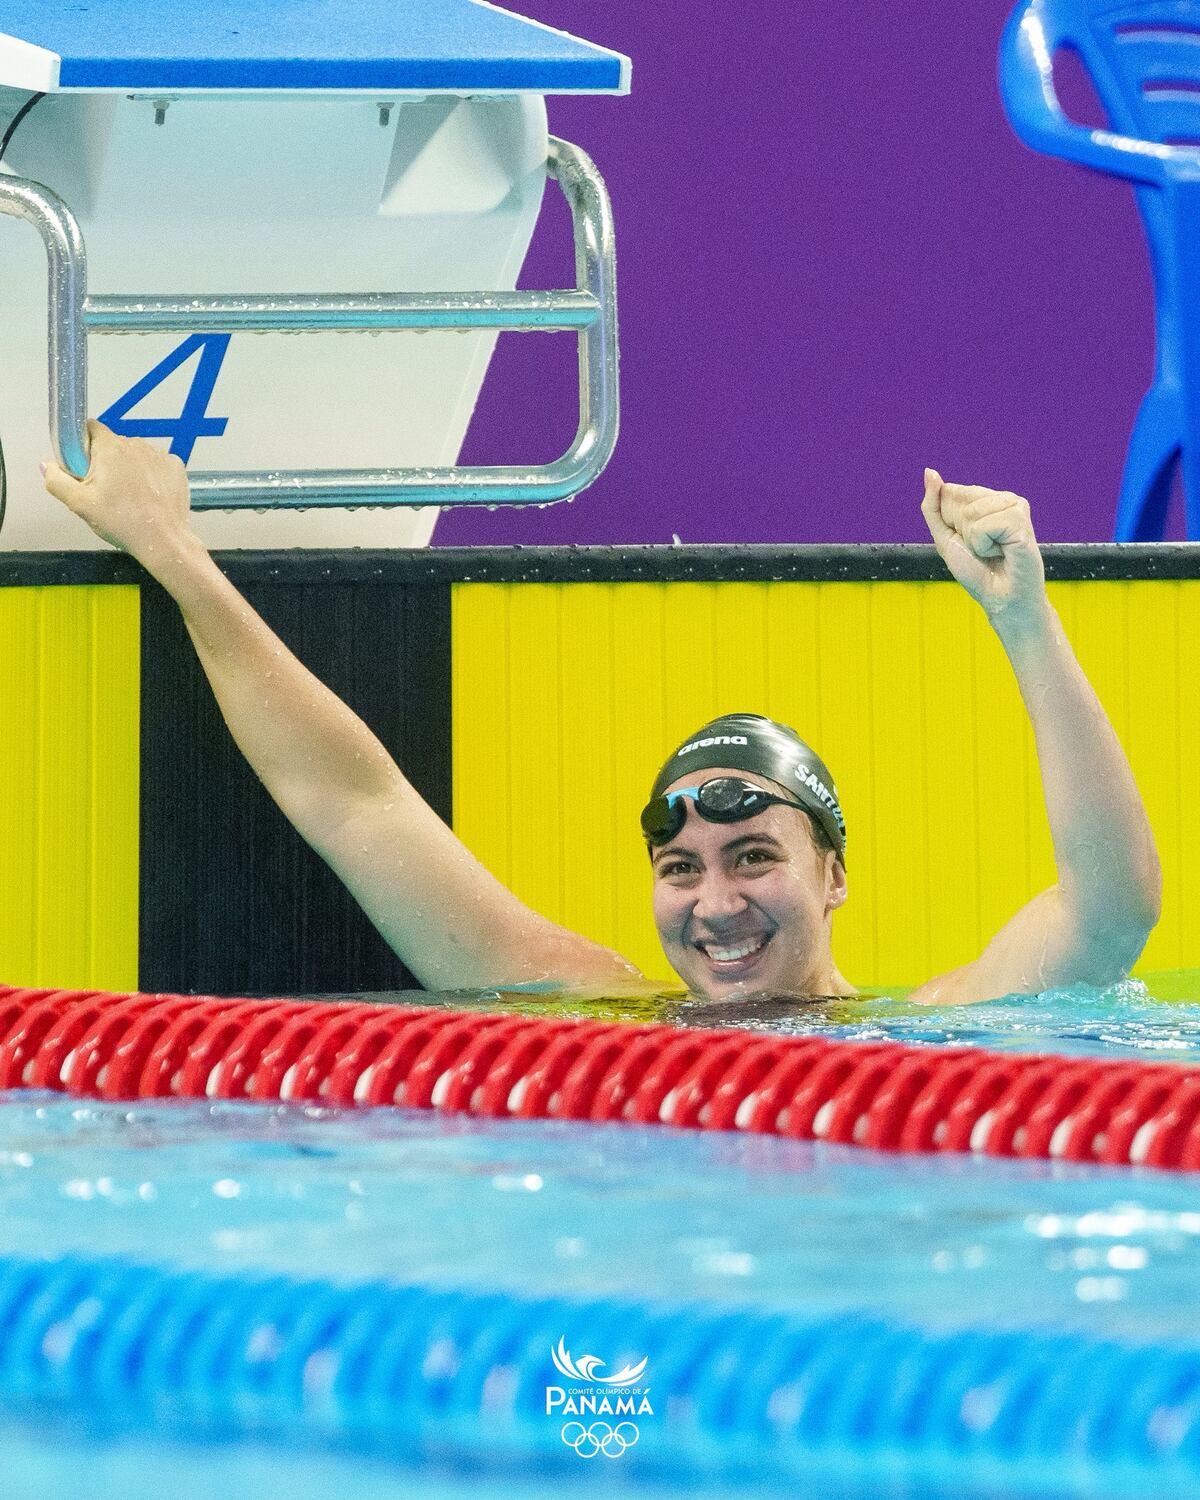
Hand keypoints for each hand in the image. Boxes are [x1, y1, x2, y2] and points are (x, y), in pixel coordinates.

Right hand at [42, 421, 193, 561]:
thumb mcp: (79, 504)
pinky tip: (149, 495)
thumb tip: (48, 466)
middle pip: (113, 444)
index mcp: (111, 447)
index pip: (91, 428)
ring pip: (136, 454)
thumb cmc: (122, 522)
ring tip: (130, 497)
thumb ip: (57, 481)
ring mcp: (159, 454)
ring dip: (129, 468)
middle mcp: (136, 444)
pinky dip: (151, 475)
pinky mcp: (175, 466)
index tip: (83, 466)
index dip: (83, 446)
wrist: (163, 540)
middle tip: (105, 490)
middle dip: (106, 461)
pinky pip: (156, 464)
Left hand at [920, 468, 1045, 624]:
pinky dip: (984, 545)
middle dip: (963, 530)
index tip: (969, 541)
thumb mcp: (945, 536)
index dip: (952, 522)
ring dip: (975, 540)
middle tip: (983, 549)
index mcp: (988, 498)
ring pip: (973, 512)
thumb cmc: (976, 570)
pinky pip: (984, 525)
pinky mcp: (1022, 520)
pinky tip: (1002, 553)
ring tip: (993, 551)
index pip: (952, 492)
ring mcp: (1016, 507)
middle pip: (961, 500)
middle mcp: (1005, 498)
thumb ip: (933, 505)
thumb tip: (929, 471)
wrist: (1001, 598)